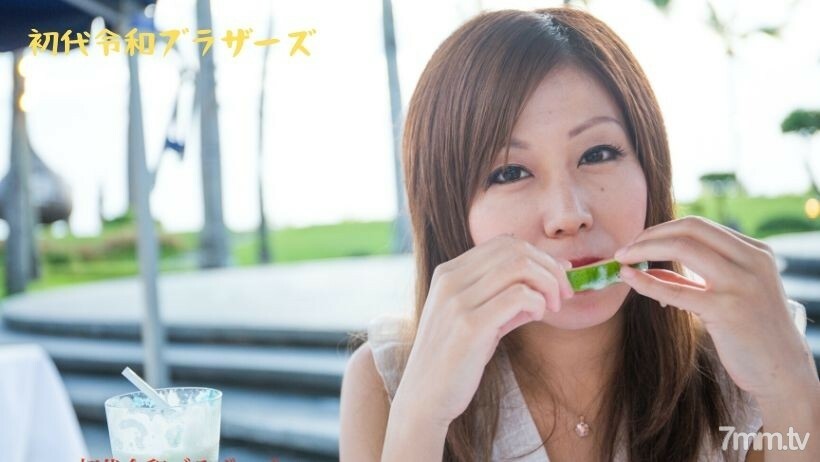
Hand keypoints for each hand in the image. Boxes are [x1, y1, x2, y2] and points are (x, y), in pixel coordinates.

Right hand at [393, 234, 574, 426]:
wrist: (424, 398)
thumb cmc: (454, 360)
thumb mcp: (475, 319)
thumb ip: (504, 297)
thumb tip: (548, 280)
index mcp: (449, 273)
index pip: (503, 243)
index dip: (538, 255)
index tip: (557, 276)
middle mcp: (450, 280)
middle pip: (515, 249)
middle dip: (550, 267)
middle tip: (564, 294)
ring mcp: (457, 302)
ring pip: (520, 267)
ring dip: (548, 283)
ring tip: (553, 307)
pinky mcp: (469, 326)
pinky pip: (519, 296)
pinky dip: (538, 302)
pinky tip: (537, 317)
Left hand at [613, 216, 816, 401]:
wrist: (782, 371)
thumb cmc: (752, 333)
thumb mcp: (730, 294)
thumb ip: (695, 278)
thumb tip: (650, 266)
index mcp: (755, 251)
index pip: (699, 226)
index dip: (662, 230)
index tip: (638, 241)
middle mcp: (752, 260)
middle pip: (690, 229)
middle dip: (649, 235)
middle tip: (624, 249)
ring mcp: (741, 283)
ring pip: (683, 247)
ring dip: (644, 249)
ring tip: (622, 260)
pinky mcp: (727, 309)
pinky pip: (677, 288)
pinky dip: (647, 281)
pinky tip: (628, 278)